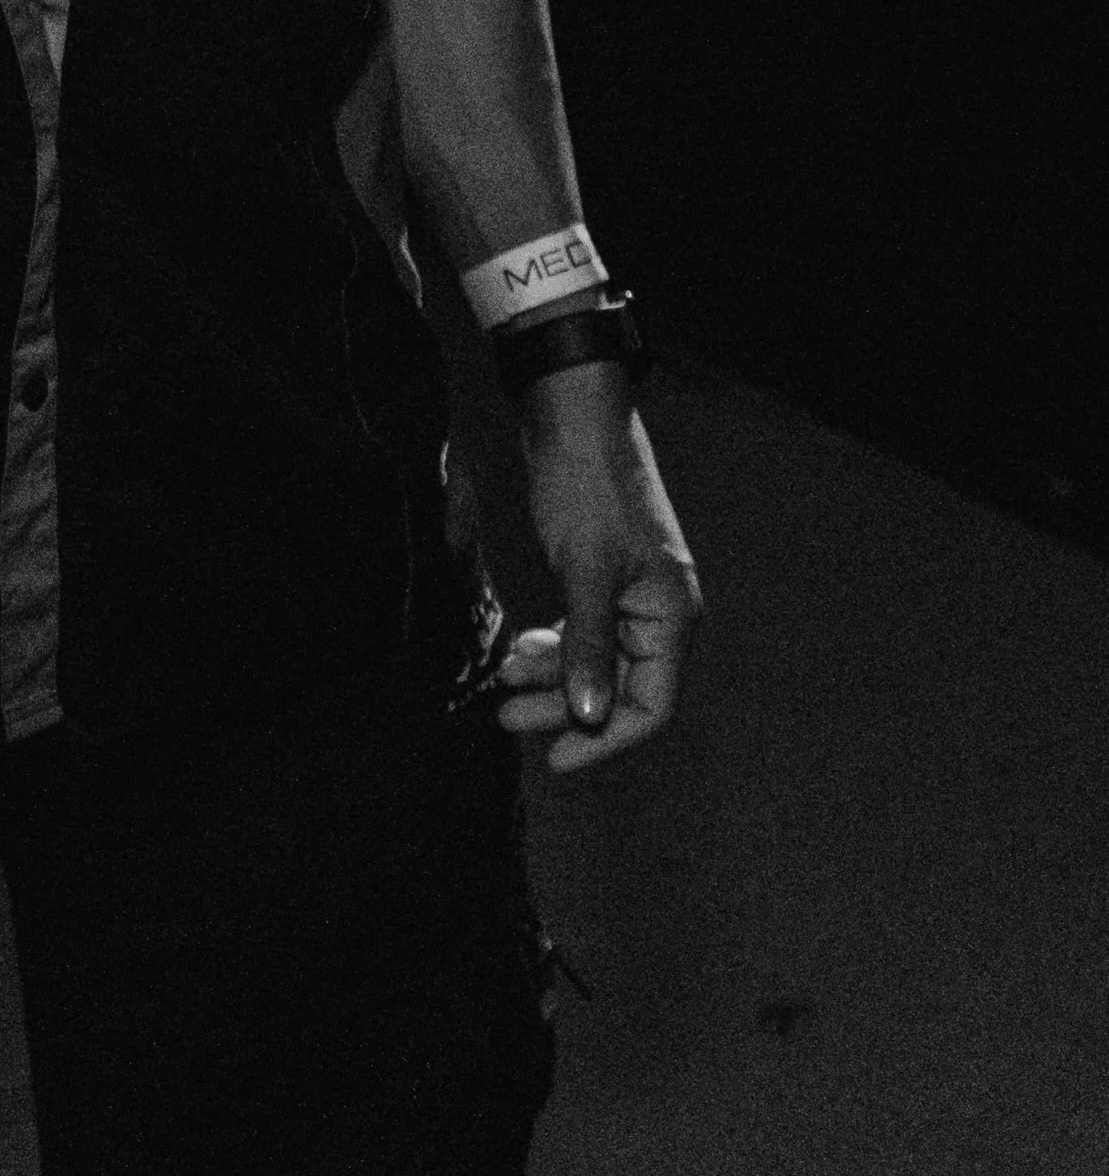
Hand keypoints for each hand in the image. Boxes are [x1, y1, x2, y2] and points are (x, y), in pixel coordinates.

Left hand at [496, 367, 702, 773]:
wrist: (572, 416)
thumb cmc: (587, 487)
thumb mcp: (585, 571)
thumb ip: (588, 646)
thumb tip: (589, 718)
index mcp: (671, 615)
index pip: (650, 705)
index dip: (603, 739)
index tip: (553, 759)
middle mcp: (658, 611)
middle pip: (616, 688)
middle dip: (562, 708)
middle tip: (506, 719)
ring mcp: (630, 594)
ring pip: (593, 660)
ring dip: (550, 676)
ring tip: (503, 679)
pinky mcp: (601, 577)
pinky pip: (582, 631)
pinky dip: (552, 645)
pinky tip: (520, 650)